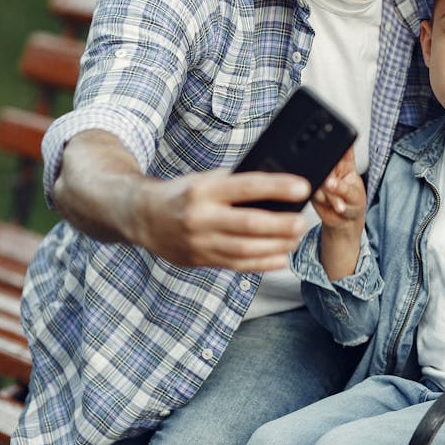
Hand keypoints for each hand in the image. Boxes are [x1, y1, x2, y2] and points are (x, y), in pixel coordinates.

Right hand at [54, 130, 310, 270]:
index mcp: (203, 189)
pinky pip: (236, 265)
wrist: (141, 215)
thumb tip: (279, 192)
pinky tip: (280, 257)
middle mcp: (200, 217)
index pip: (246, 186)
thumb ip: (236, 186)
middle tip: (302, 222)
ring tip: (295, 238)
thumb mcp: (205, 179)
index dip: (277, 187)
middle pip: (249, 224)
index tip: (302, 186)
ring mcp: (199, 242)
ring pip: (245, 249)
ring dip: (276, 246)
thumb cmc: (183, 193)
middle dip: (281, 225)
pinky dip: (262, 263)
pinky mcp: (199, 260)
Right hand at [312, 148, 365, 229]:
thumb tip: (331, 182)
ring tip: (339, 204)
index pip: (341, 148)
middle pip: (325, 165)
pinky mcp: (312, 188)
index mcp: (344, 163)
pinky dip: (321, 200)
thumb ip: (343, 188)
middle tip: (338, 192)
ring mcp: (321, 178)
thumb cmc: (354, 204)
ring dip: (328, 194)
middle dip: (331, 181)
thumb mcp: (355, 196)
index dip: (339, 146)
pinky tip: (329, 204)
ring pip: (319, 180)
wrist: (344, 221)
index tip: (338, 155)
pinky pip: (312, 191)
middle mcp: (330, 169)